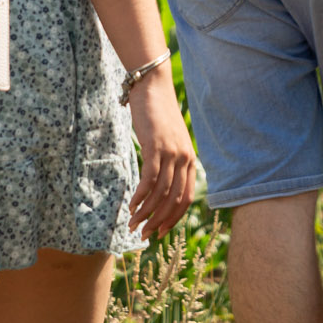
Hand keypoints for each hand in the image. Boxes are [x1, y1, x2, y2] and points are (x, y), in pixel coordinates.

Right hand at [126, 65, 196, 239]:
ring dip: (146, 212)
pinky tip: (131, 205)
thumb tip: (159, 186)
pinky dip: (140, 195)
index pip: (187, 198)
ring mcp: (172, 153)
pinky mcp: (156, 147)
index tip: (160, 232)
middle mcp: (185, 159)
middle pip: (174, 200)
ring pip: (161, 192)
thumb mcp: (169, 141)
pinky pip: (150, 178)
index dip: (173, 218)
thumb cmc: (157, 115)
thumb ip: (169, 162)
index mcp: (191, 161)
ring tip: (132, 223)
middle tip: (143, 235)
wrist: (153, 87)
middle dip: (158, 221)